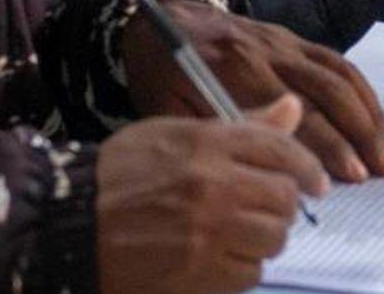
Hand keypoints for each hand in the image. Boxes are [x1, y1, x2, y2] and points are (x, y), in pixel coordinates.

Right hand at [97, 101, 326, 293]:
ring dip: (263, 238)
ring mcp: (207, 233)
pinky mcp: (199, 274)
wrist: (69, 222)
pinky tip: (219, 257)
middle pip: (283, 198)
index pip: (281, 150)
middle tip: (266, 210)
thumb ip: (242, 126)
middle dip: (281, 206)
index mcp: (208, 143)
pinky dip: (241, 267)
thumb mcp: (176, 133)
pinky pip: (249, 272)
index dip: (307, 167)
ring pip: (272, 238)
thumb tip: (294, 108)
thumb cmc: (121, 173)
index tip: (315, 182)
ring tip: (239, 234)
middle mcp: (214, 186)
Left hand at [119, 0, 383, 182]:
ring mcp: (286, 42)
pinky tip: (375, 121)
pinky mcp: (294, 37)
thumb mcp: (169, 108)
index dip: (323, 146)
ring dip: (369, 115)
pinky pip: (337, 62)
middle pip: (326, 93)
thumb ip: (215, 130)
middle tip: (380, 170)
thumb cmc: (162, 73)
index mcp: (235, 69)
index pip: (292, 113)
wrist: (161, 15)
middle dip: (358, 135)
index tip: (346, 178)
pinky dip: (362, 92)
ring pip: (340, 76)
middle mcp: (269, 51)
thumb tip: (263, 165)